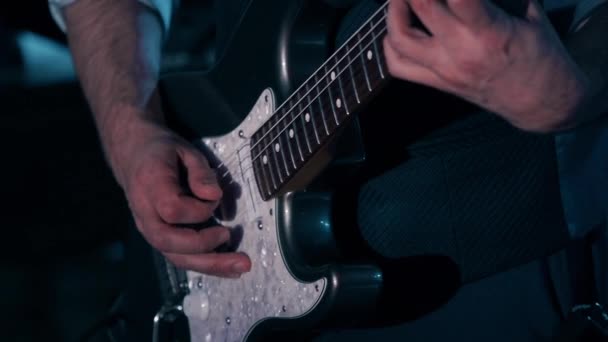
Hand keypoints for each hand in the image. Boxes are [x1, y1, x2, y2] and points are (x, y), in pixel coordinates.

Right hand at [110, 112, 251, 277]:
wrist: (132, 155)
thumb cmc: (161, 151)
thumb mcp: (184, 150)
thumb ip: (200, 172)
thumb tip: (214, 196)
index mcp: (150, 186)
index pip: (172, 209)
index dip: (198, 209)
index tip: (215, 197)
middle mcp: (144, 213)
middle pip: (169, 242)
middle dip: (205, 249)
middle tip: (234, 243)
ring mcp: (148, 228)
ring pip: (174, 256)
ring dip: (209, 265)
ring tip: (240, 267)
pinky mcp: (158, 236)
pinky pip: (178, 256)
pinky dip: (204, 264)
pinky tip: (227, 267)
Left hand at [384, 0, 588, 131]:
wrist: (541, 104)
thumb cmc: (541, 55)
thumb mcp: (530, 13)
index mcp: (491, 32)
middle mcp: (462, 52)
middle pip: (422, 6)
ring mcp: (445, 70)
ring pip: (400, 38)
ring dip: (394, 10)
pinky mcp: (438, 83)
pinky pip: (399, 66)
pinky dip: (390, 44)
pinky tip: (396, 29)